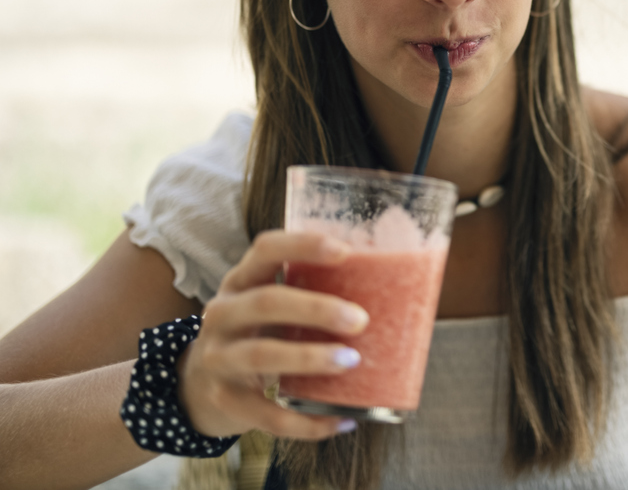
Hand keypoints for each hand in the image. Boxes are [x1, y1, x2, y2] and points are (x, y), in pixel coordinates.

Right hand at [176, 231, 369, 439]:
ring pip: (262, 354)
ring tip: (351, 361)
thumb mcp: (268, 306)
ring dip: (310, 358)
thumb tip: (390, 287)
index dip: (303, 246)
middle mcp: (223, 315)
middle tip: (361, 320)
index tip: (345, 252)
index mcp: (240, 282)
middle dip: (316, 309)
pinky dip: (308, 422)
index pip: (266, 250)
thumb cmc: (254, 334)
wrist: (196, 386)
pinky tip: (342, 419)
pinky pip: (268, 415)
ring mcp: (219, 359)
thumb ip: (308, 292)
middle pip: (266, 302)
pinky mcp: (225, 401)